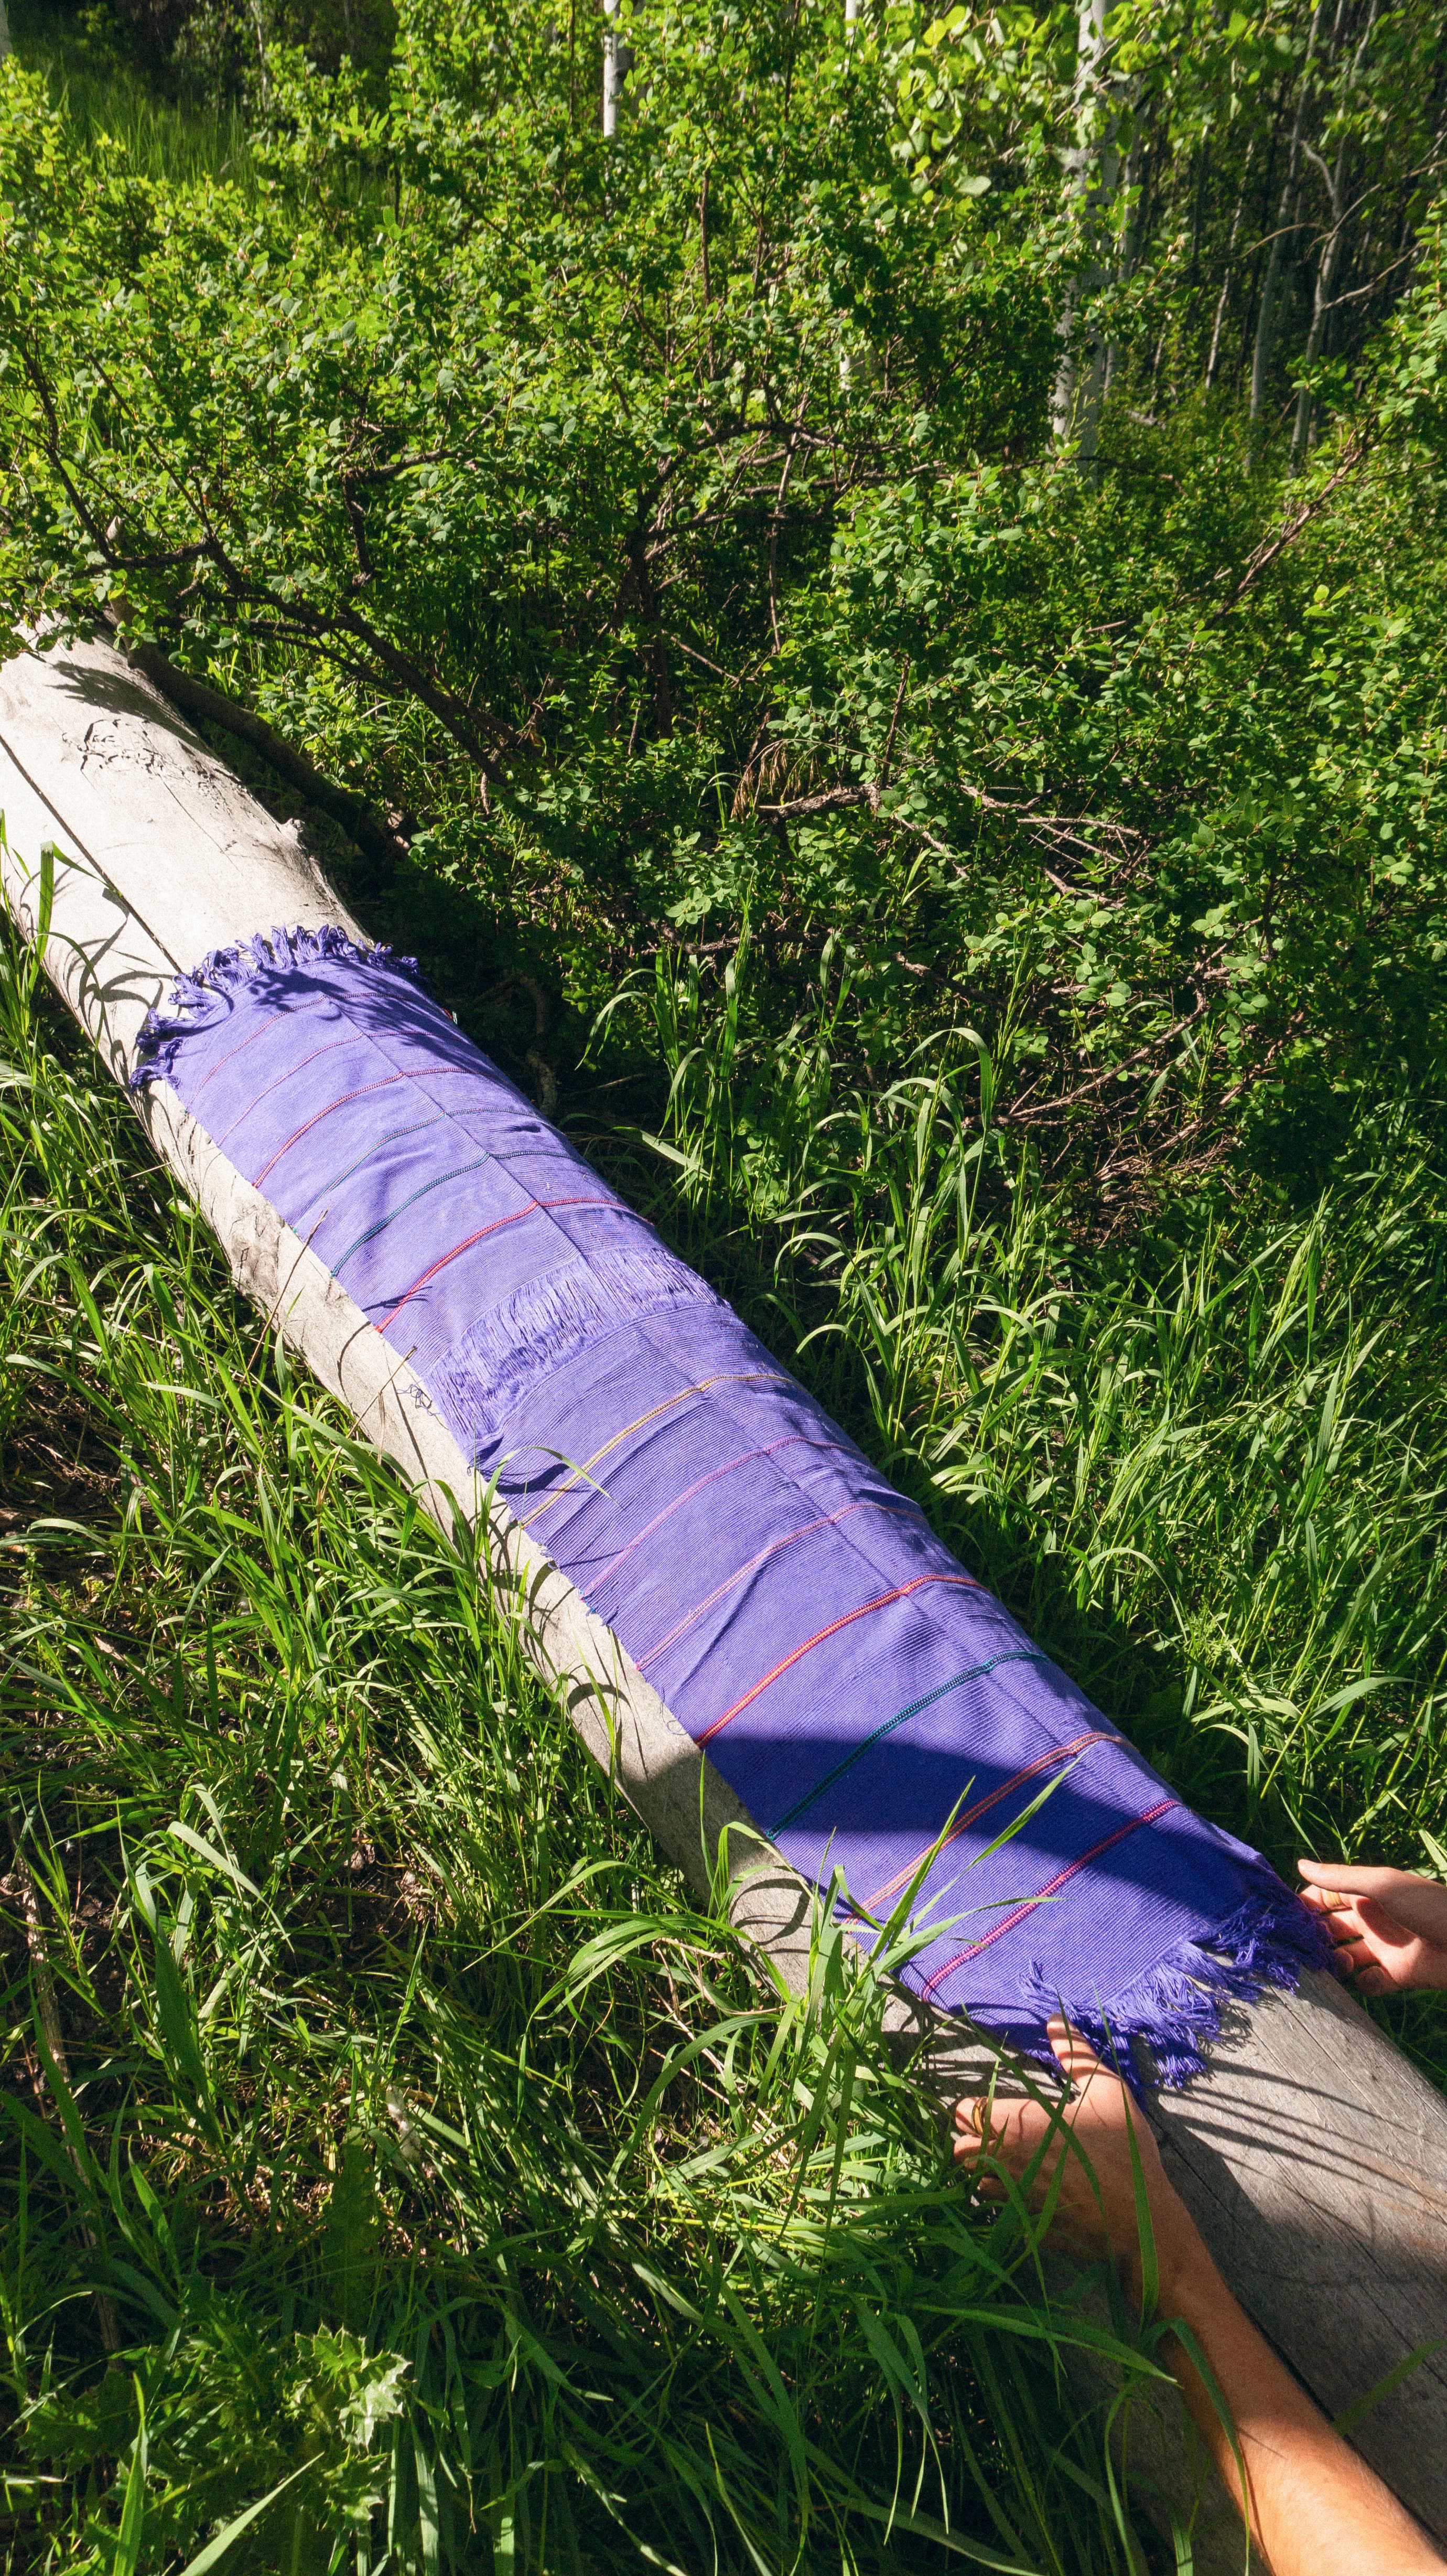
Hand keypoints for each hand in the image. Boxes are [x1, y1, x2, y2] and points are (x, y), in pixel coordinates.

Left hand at [953, 2018, 1195, 2307]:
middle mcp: (1006, 2162)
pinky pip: (997, 2212)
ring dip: (985, 2172)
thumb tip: (1055, 2019)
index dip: (974, 2109)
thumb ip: (1076, 2054)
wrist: (1141, 2221)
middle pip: (961, 2150)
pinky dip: (1003, 2202)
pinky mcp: (1024, 2227)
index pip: (965, 2112)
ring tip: (1012, 2162)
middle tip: (1000, 2134)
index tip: (992, 2108)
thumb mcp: (1107, 2090)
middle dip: (973, 2140)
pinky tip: (1028, 2192)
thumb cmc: (1124, 2149)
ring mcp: (1013, 2199)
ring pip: (975, 2183)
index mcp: (1019, 2124)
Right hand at [1297, 1860, 1446, 1993]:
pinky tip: (1371, 1977)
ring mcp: (1383, 1949)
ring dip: (1336, 1963)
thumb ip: (1341, 1878)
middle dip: (1316, 1938)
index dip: (1307, 1905)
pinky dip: (1365, 1983)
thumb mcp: (1383, 1886)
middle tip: (1305, 1947)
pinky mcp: (1397, 1975)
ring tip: (1337, 1965)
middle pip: (1331, 1929)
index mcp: (1366, 1895)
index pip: (1325, 1897)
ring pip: (1345, 1957)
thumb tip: (1299, 1864)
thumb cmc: (1428, 1906)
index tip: (1289, 1918)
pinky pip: (1370, 1983)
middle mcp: (1371, 1921)